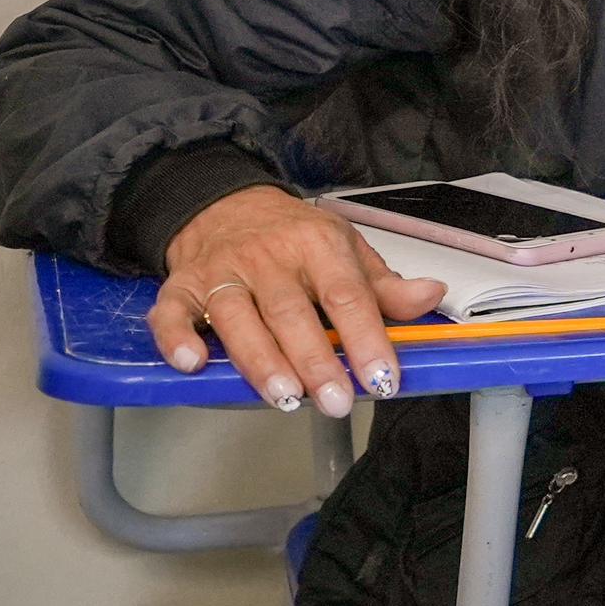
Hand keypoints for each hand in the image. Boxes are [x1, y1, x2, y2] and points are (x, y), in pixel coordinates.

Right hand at [149, 188, 444, 415]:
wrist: (227, 205)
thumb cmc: (295, 238)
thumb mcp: (347, 251)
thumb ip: (384, 285)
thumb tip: (431, 296)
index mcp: (317, 245)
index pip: (346, 294)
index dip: (366, 339)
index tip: (383, 377)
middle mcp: (267, 257)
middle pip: (291, 312)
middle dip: (315, 361)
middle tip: (337, 400)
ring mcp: (221, 272)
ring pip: (237, 317)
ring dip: (259, 360)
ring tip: (284, 396)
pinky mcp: (181, 287)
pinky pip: (172, 313)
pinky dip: (178, 338)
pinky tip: (193, 364)